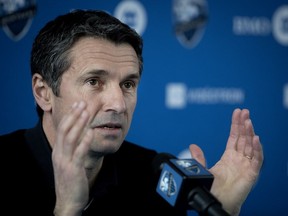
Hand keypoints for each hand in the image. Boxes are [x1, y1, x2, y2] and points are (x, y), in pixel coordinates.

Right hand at [52, 101, 92, 215]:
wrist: (68, 201)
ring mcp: (65, 161)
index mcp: (58, 151)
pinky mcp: (73, 169)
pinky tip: (92, 132)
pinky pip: (79, 153)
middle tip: (82, 102)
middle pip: (65, 129)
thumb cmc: (71, 180)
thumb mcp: (69, 162)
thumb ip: (73, 148)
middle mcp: (59, 154)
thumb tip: (83, 134)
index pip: (62, 128)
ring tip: (86, 111)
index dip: (70, 115)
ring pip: (70, 138)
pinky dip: (85, 141)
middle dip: (74, 115)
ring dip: (79, 123)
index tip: (77, 104)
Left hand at [189, 108, 263, 215]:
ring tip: (248, 121)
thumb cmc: (213, 188)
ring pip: (250, 146)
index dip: (236, 125)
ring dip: (250, 133)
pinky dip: (257, 149)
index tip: (237, 112)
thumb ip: (200, 158)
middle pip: (243, 138)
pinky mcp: (251, 174)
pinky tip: (256, 138)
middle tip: (244, 111)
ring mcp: (246, 165)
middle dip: (244, 124)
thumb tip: (193, 145)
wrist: (217, 202)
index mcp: (229, 156)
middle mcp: (239, 159)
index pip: (234, 137)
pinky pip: (256, 160)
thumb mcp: (204, 169)